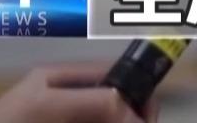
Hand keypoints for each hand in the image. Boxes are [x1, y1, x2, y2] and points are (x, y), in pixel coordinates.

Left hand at [0, 63, 157, 122]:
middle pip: (111, 107)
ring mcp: (61, 122)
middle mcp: (64, 104)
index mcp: (61, 81)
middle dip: (129, 117)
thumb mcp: (48, 106)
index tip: (149, 116)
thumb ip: (93, 103)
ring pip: (102, 121)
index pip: (111, 78)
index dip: (135, 92)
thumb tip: (136, 115)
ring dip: (119, 122)